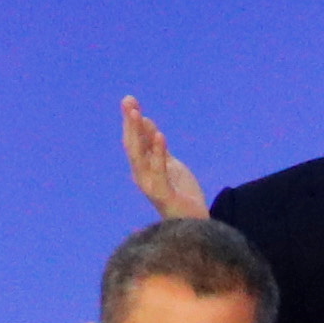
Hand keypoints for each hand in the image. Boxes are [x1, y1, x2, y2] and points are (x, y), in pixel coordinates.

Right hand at [120, 99, 208, 222]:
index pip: (134, 140)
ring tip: (138, 114)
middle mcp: (142, 176)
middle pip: (133, 145)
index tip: (130, 100)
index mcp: (143, 168)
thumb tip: (146, 122)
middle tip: (128, 101)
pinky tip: (160, 136)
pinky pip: (159, 172)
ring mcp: (151, 186)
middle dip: (130, 123)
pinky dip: (158, 154)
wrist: (195, 222)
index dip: (131, 121)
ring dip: (138, 135)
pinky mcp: (164, 195)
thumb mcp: (170, 163)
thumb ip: (157, 146)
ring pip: (140, 157)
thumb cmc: (181, 194)